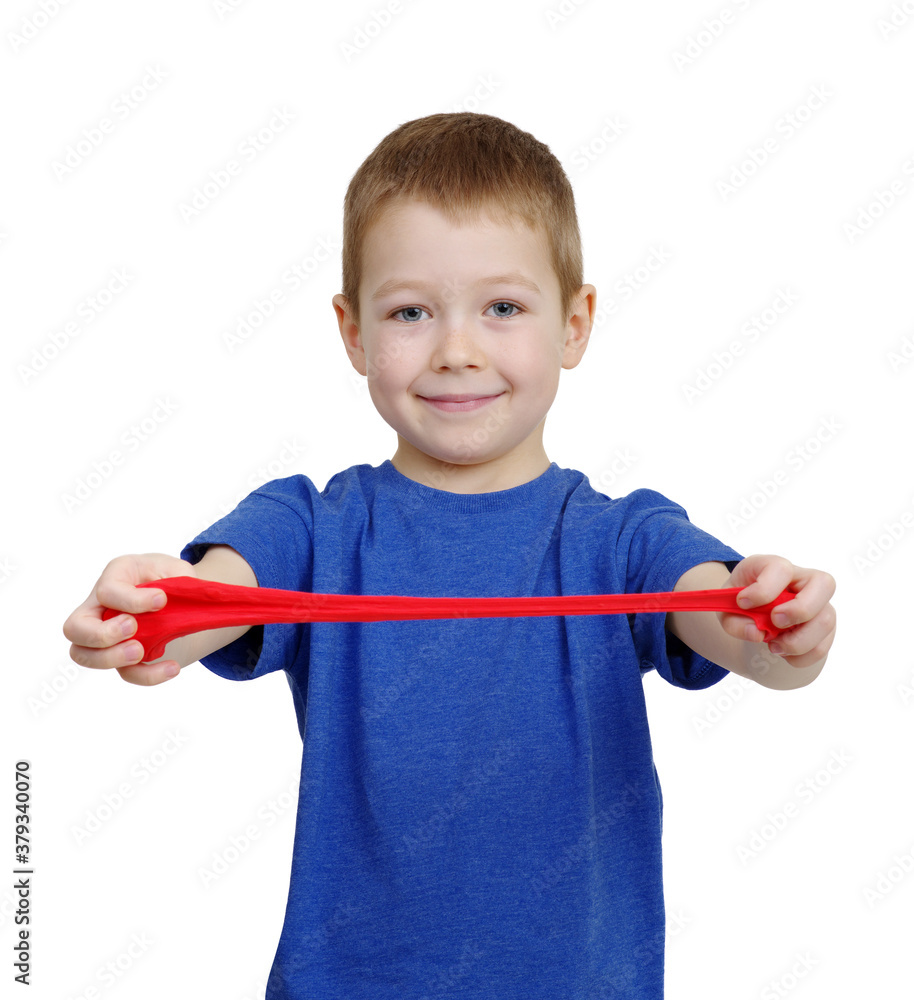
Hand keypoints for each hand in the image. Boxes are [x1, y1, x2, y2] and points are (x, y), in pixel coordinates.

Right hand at [62, 553, 196, 685]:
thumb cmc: (172, 579)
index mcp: (116, 576)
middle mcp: (101, 605)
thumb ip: (178, 581)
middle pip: (75, 627)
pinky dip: (147, 675)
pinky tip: (172, 667)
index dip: (131, 599)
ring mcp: (107, 634)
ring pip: (84, 655)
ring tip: (140, 652)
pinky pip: (124, 672)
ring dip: (111, 658)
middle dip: (100, 634)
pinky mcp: (123, 655)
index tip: (161, 600)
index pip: (107, 590)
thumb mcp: (178, 570)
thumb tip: (174, 601)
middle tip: (132, 628)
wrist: (183, 601)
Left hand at [721, 554, 836, 668]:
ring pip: (825, 620)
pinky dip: (801, 657)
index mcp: (773, 566)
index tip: (743, 603)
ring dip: (797, 642)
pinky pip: (823, 646)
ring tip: (773, 646)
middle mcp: (803, 580)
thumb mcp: (727, 610)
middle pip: (824, 584)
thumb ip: (735, 622)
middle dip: (799, 610)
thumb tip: (757, 634)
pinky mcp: (823, 627)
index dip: (764, 589)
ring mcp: (819, 604)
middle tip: (775, 622)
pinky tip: (783, 653)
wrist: (753, 615)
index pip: (781, 569)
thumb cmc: (742, 604)